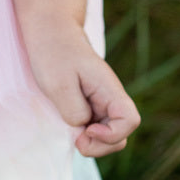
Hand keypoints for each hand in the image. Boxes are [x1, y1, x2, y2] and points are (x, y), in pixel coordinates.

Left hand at [21, 19, 140, 158]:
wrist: (49, 32)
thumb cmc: (53, 54)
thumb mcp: (58, 84)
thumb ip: (74, 110)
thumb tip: (83, 126)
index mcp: (109, 89)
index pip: (130, 120)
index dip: (112, 134)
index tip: (87, 129)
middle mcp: (110, 98)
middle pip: (121, 135)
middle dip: (100, 146)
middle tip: (75, 140)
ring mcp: (101, 103)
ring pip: (109, 135)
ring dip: (92, 143)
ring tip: (71, 135)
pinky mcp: (90, 106)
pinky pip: (95, 128)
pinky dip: (84, 135)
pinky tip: (69, 128)